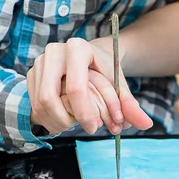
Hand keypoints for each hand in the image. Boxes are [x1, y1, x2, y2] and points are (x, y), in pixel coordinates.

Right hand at [27, 38, 152, 134]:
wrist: (91, 56)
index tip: (95, 128)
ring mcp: (39, 63)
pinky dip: (48, 119)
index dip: (85, 113)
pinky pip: (33, 104)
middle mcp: (54, 53)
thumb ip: (130, 105)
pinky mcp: (32, 75)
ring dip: (55, 122)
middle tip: (81, 129)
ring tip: (73, 126)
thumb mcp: (120, 85)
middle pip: (49, 98)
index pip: (76, 88)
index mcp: (77, 49)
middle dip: (65, 120)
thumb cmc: (106, 71)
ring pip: (39, 103)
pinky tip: (63, 121)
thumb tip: (146, 124)